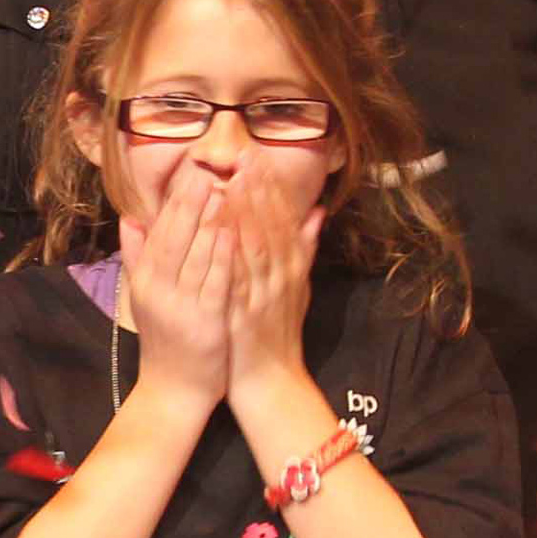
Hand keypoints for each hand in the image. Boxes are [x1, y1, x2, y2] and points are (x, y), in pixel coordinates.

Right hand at [117, 165, 235, 405]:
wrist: (173, 390)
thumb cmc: (166, 340)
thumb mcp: (145, 296)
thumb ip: (137, 256)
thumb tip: (129, 218)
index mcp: (146, 279)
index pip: (160, 229)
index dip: (176, 198)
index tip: (191, 168)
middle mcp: (158, 288)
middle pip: (175, 235)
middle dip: (191, 200)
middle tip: (207, 166)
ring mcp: (179, 305)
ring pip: (194, 254)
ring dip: (208, 218)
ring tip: (222, 187)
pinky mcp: (203, 321)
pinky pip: (213, 281)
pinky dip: (221, 255)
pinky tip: (232, 231)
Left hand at [226, 179, 326, 406]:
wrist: (271, 381)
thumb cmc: (278, 334)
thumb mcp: (298, 289)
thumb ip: (305, 250)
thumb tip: (318, 212)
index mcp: (291, 270)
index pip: (283, 221)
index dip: (271, 189)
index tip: (258, 159)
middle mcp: (280, 279)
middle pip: (271, 228)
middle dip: (258, 191)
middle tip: (246, 157)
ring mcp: (263, 296)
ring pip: (255, 248)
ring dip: (244, 214)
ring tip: (232, 182)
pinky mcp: (244, 314)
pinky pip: (236, 278)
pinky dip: (229, 253)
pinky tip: (218, 231)